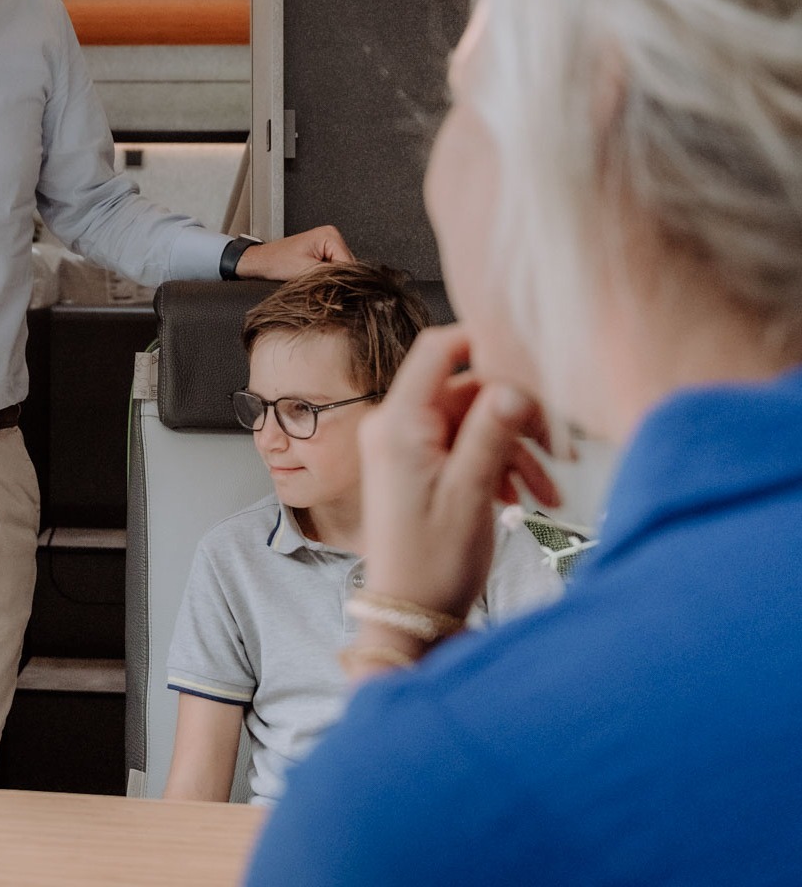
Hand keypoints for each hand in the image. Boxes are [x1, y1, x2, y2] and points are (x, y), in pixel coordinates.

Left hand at [233, 225, 352, 279]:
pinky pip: (333, 271)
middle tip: (323, 289)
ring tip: (316, 284)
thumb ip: (329, 277)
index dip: (343, 281)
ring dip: (332, 281)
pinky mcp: (323, 254)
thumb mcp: (306, 271)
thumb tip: (346, 287)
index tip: (336, 292)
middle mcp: (332, 237)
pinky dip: (327, 279)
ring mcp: (328, 245)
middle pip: (348, 267)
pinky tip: (316, 282)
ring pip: (341, 271)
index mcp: (330, 235)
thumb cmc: (276, 261)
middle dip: (337, 280)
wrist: (262, 261)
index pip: (349, 263)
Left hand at [358, 325, 558, 623]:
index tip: (528, 354)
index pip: (438, 351)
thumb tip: (513, 385)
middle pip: (466, 390)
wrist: (409, 614)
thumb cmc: (433, 562)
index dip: (482, 342)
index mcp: (399, 422)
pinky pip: (464, 446)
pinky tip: (523, 498)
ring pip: (473, 422)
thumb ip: (491, 433)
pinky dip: (497, 465)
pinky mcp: (418, 466)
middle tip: (559, 451)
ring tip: (547, 493)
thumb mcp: (470, 493)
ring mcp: (406, 446)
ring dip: (514, 450)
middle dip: (515, 416)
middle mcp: (396, 425)